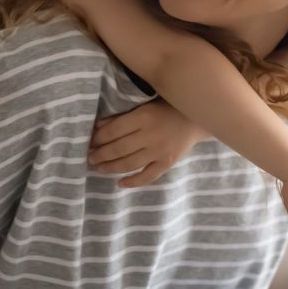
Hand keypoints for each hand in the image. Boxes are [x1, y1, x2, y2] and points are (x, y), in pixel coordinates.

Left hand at [89, 100, 208, 186]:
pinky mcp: (168, 162)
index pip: (113, 131)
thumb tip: (99, 127)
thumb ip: (123, 116)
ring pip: (129, 164)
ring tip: (99, 169)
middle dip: (100, 155)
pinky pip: (148, 176)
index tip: (89, 143)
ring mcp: (160, 151)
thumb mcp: (145, 105)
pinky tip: (120, 183)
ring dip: (111, 168)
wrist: (199, 118)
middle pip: (118, 149)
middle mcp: (150, 135)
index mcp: (143, 116)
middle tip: (89, 158)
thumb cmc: (168, 107)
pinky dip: (133, 182)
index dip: (98, 139)